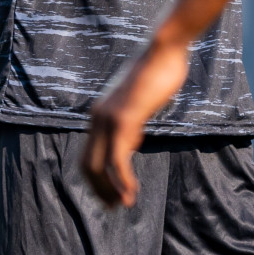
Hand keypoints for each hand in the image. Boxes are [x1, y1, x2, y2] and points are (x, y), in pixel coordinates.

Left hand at [81, 39, 189, 207]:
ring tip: (124, 204)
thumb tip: (132, 141)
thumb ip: (132, 121)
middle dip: (100, 189)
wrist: (165, 48)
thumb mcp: (140, 101)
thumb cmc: (159, 70)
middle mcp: (98, 116)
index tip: (113, 193)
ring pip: (99, 166)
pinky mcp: (124, 119)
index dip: (98, 178)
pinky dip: (123, 181)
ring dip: (111, 189)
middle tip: (115, 206)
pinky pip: (118, 160)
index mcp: (100, 112)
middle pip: (88, 164)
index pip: (90, 153)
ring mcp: (109, 118)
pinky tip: (131, 193)